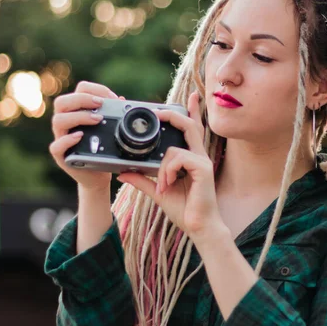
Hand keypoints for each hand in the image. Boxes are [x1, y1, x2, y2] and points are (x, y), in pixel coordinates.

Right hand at [49, 81, 124, 190]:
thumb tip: (123, 100)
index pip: (79, 90)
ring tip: (97, 120)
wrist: (98, 174)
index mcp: (76, 111)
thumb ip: (114, 114)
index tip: (111, 98)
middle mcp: (65, 122)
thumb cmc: (103, 148)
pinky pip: (56, 146)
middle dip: (82, 99)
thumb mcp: (111, 129)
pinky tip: (80, 136)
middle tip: (100, 104)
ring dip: (79, 116)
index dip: (95, 89)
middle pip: (62, 101)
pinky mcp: (61, 156)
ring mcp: (61, 138)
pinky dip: (67, 140)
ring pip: (58, 120)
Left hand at [116, 91, 224, 239]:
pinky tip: (167, 185)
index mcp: (191, 158)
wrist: (199, 228)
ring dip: (163, 165)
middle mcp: (199, 156)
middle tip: (158, 112)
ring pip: (176, 146)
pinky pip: (178, 158)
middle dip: (173, 115)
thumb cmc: (185, 210)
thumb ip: (142, 180)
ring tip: (162, 183)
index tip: (192, 97)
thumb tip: (123, 173)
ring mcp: (202, 161)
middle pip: (189, 125)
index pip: (192, 129)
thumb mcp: (158, 191)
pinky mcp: (203, 169)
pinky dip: (167, 171)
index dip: (193, 111)